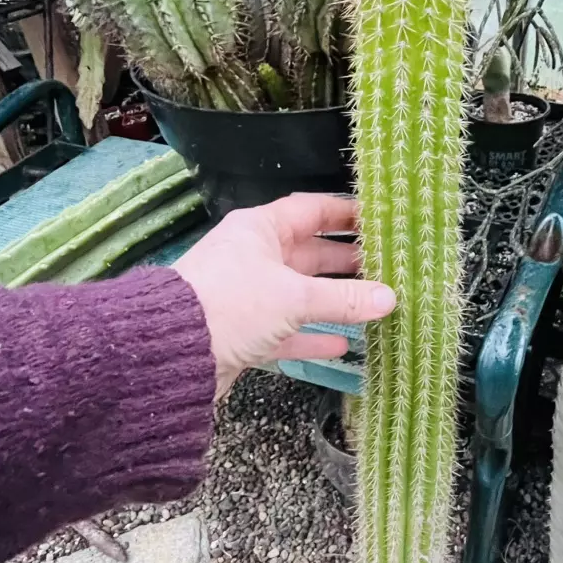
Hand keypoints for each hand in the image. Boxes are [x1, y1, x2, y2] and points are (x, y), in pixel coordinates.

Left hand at [174, 193, 394, 397]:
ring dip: (334, 300)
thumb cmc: (231, 304)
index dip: (345, 213)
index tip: (379, 220)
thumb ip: (343, 299)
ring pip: (301, 293)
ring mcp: (249, 296)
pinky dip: (313, 337)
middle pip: (309, 253)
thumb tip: (389, 298)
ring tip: (375, 303)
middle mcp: (254, 257)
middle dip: (347, 260)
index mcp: (260, 230)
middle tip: (387, 266)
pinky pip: (287, 331)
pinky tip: (342, 344)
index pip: (310, 211)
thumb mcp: (294, 297)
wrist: (173, 351)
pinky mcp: (245, 332)